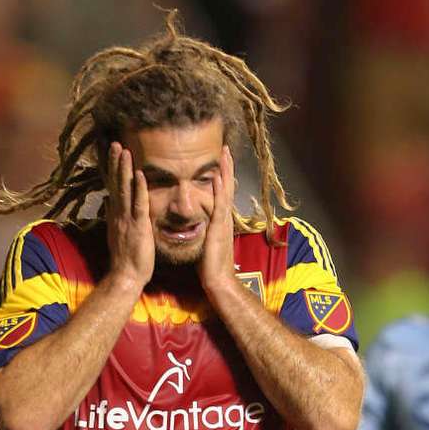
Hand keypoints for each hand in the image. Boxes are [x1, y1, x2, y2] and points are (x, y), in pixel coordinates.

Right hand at [105, 141, 153, 287]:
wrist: (125, 276)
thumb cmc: (126, 259)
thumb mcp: (118, 234)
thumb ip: (115, 217)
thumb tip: (109, 204)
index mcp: (115, 215)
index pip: (113, 188)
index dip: (113, 170)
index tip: (113, 154)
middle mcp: (118, 214)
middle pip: (116, 183)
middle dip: (116, 162)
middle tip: (116, 143)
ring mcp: (127, 219)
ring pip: (125, 189)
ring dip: (124, 169)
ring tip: (124, 150)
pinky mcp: (138, 227)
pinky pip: (139, 204)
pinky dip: (139, 188)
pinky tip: (140, 174)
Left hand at [198, 145, 236, 291]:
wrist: (218, 280)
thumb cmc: (210, 266)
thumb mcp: (207, 242)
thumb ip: (206, 230)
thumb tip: (200, 224)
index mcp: (221, 221)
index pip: (223, 193)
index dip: (223, 176)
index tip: (221, 160)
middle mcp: (225, 218)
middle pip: (228, 187)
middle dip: (227, 168)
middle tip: (226, 149)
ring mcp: (224, 222)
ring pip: (227, 191)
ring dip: (226, 172)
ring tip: (225, 154)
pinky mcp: (219, 228)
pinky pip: (220, 205)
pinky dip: (220, 190)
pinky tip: (218, 178)